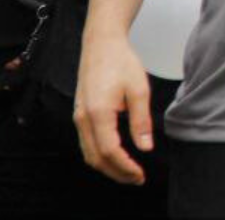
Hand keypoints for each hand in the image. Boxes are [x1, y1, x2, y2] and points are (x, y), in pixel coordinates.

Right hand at [74, 30, 153, 184]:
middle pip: (96, 158)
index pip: (110, 151)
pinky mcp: (79, 114)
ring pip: (88, 154)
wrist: (100, 44)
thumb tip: (145, 147)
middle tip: (137, 179)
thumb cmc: (121, 62)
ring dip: (107, 167)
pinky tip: (115, 157)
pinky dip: (99, 156)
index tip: (141, 174)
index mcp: (98, 113)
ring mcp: (78, 117)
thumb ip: (141, 120)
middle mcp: (83, 119)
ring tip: (128, 172)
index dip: (125, 167)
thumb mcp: (139, 89)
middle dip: (116, 173)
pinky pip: (86, 143)